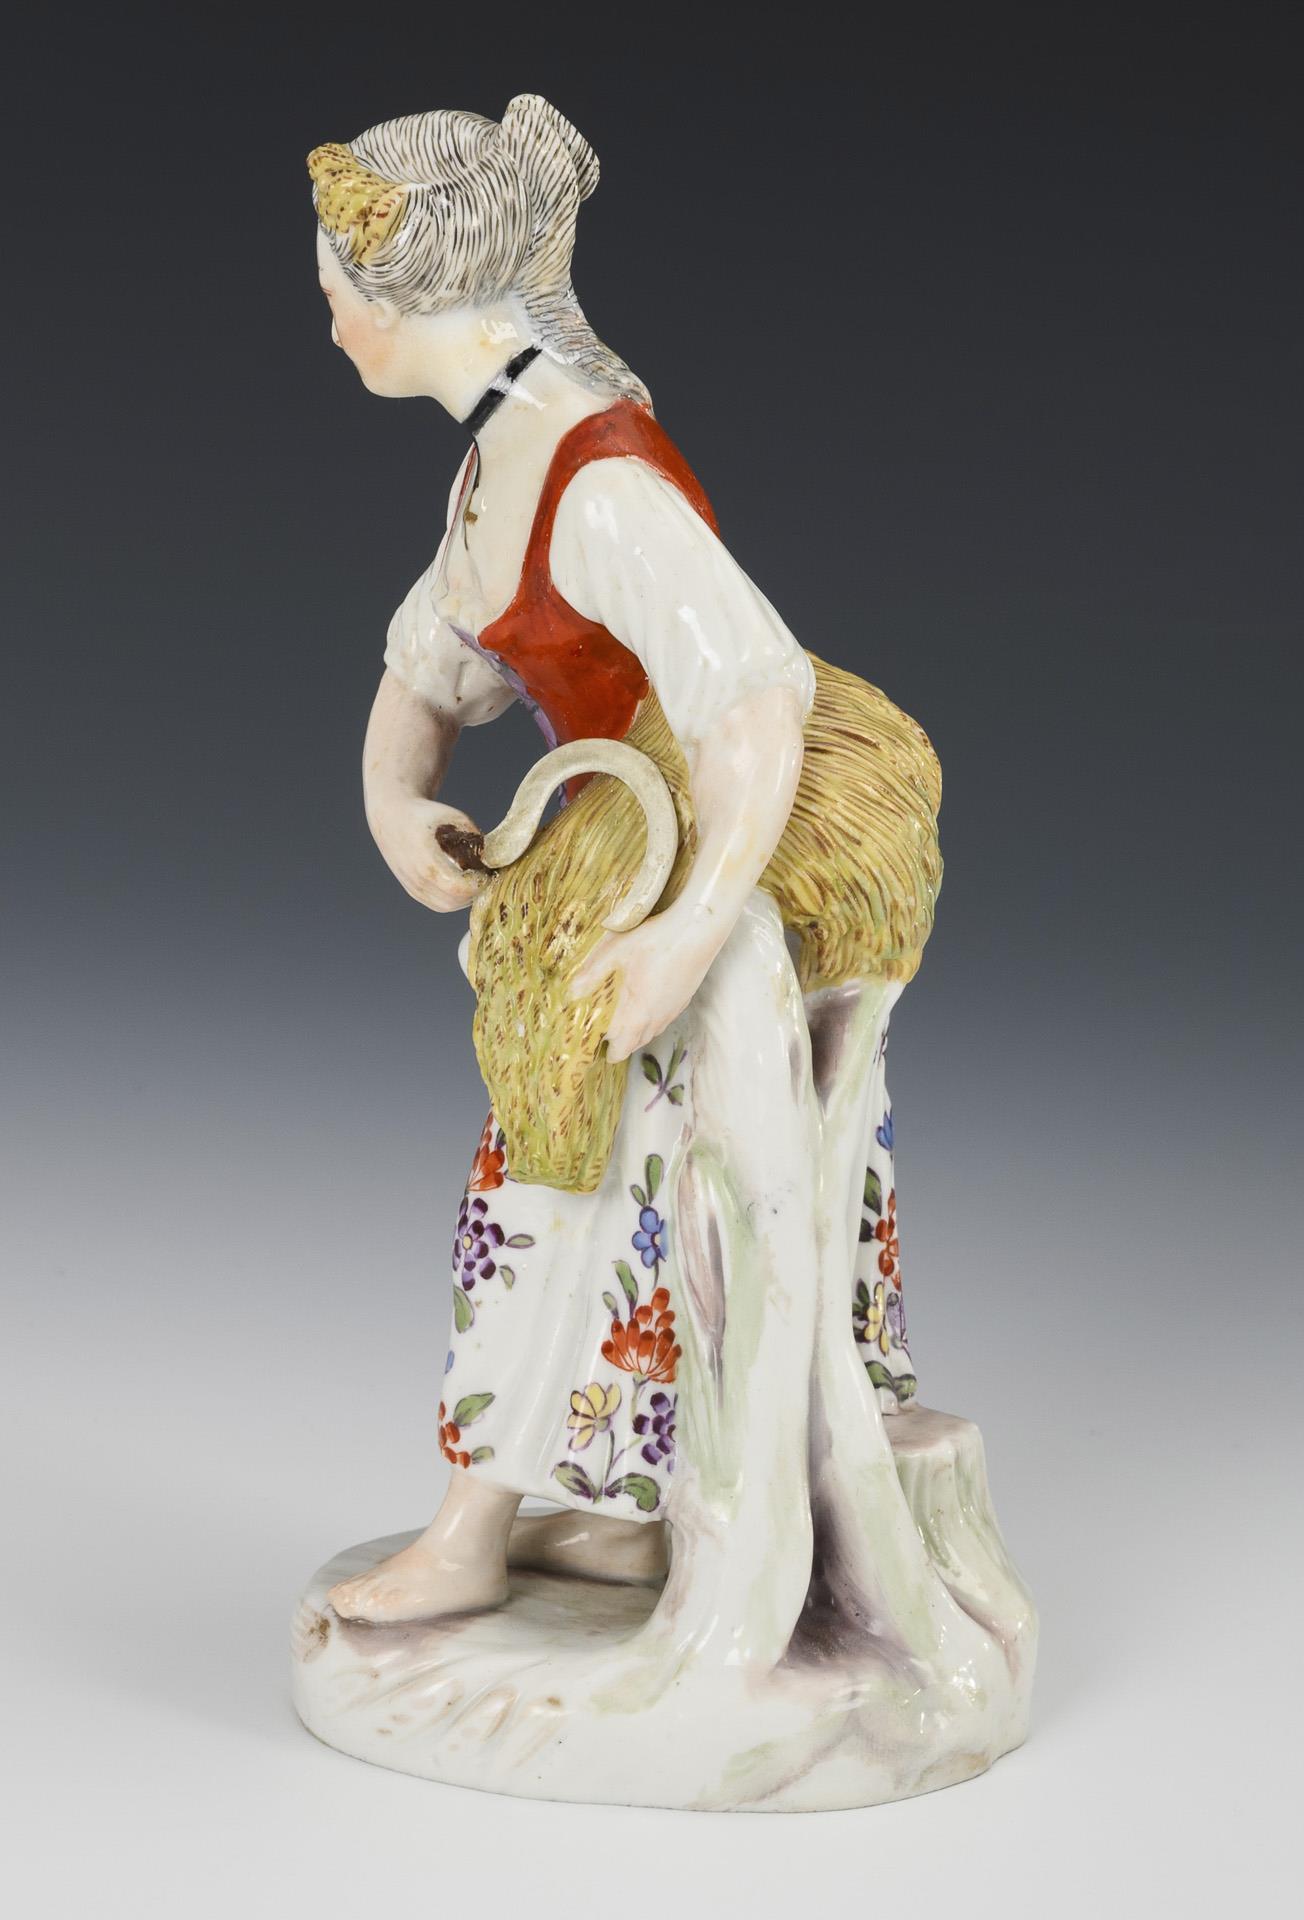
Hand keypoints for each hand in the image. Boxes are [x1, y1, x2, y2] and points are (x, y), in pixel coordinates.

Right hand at [368, 792, 486, 911]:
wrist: (391, 818)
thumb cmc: (424, 815)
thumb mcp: (453, 817)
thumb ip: (474, 837)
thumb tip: (492, 857)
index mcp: (427, 862)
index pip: (459, 889)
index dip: (478, 883)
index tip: (487, 871)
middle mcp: (418, 880)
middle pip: (455, 901)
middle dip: (475, 891)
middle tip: (485, 875)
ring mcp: (414, 888)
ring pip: (447, 906)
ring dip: (465, 897)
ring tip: (474, 877)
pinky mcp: (414, 892)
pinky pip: (438, 904)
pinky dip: (454, 898)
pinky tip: (462, 882)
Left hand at [569, 914, 717, 1060]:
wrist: (697, 930)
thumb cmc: (656, 940)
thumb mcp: (616, 951)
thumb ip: (592, 974)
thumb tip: (571, 992)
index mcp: (637, 1014)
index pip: (619, 1049)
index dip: (603, 1047)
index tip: (590, 1038)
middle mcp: (656, 1020)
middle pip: (633, 1045)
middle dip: (616, 1043)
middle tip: (600, 1027)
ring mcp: (671, 1011)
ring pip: (649, 1034)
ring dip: (632, 1031)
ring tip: (618, 1015)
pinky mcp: (682, 1001)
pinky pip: (661, 1021)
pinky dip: (648, 1020)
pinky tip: (642, 1001)